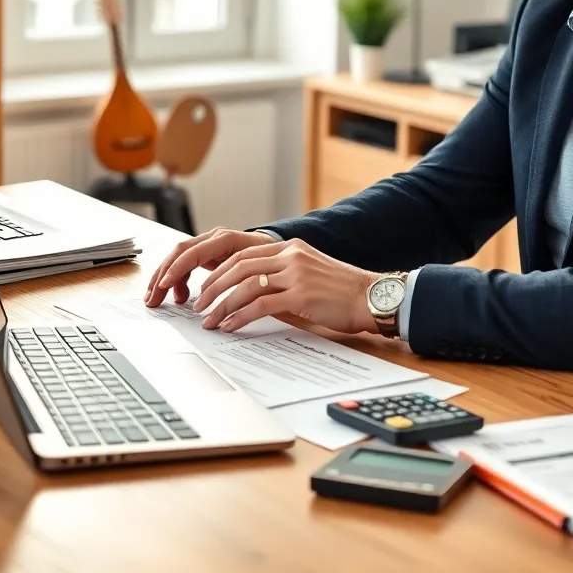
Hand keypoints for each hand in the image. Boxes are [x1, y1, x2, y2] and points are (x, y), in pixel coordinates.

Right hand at [145, 227, 278, 306]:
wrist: (279, 251)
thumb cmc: (272, 260)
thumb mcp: (260, 268)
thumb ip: (240, 278)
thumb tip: (220, 295)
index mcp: (226, 239)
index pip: (192, 252)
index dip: (176, 270)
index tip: (163, 286)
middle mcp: (214, 238)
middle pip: (179, 253)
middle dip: (162, 276)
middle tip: (152, 298)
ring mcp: (209, 245)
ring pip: (178, 259)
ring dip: (165, 279)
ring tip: (158, 301)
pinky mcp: (208, 254)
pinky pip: (185, 265)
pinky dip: (177, 280)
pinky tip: (179, 297)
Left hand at [190, 238, 378, 334]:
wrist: (372, 297)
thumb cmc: (343, 291)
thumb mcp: (310, 272)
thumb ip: (284, 274)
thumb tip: (253, 291)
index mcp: (291, 247)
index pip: (244, 254)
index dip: (220, 271)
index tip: (207, 287)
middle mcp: (291, 256)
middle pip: (239, 267)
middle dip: (213, 287)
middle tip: (200, 304)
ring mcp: (296, 274)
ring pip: (245, 285)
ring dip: (221, 304)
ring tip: (209, 319)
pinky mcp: (301, 295)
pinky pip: (260, 304)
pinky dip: (240, 316)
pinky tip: (230, 325)